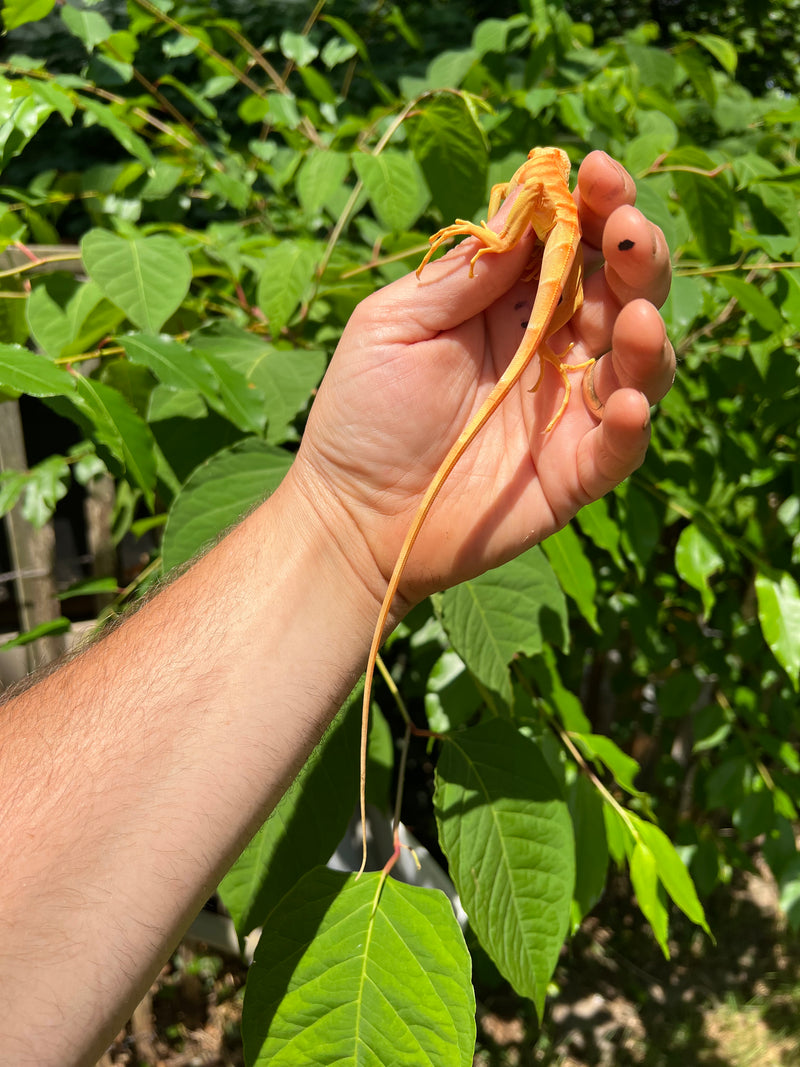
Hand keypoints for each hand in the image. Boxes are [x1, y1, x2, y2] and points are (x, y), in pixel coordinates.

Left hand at [291, 150, 673, 614]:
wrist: (352, 515)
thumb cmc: (364, 415)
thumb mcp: (395, 325)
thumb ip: (465, 275)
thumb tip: (527, 203)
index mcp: (510, 305)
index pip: (572, 243)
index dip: (593, 204)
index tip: (595, 172)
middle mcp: (551, 350)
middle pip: (621, 291)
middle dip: (637, 253)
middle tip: (629, 231)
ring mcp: (568, 412)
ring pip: (638, 363)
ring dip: (648, 334)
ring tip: (635, 316)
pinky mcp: (574, 473)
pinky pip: (621, 446)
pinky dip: (633, 424)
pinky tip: (626, 402)